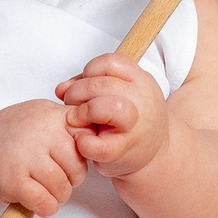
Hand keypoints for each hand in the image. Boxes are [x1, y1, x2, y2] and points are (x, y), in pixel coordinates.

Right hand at [0, 99, 85, 216]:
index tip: (67, 159)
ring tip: (43, 187)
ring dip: (57, 195)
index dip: (81, 156)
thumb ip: (71, 124)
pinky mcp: (14, 182)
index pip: (88, 141)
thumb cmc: (17, 133)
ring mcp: (26, 158)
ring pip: (62, 189)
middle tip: (54, 176)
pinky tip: (36, 200)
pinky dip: (45, 208)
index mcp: (53, 116)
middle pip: (77, 169)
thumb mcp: (45, 115)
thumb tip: (99, 137)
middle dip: (70, 179)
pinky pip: (46, 203)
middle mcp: (41, 134)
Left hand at [59, 54, 171, 178]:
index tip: (83, 83)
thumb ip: (89, 85)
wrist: (156, 154)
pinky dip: (84, 142)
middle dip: (77, 92)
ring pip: (110, 108)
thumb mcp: (118, 94)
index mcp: (141, 81)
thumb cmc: (131, 122)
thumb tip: (61, 88)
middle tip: (71, 104)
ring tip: (74, 120)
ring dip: (83, 111)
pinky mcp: (123, 152)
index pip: (111, 62)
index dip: (89, 71)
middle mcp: (142, 100)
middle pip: (103, 84)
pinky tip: (81, 140)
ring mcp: (135, 127)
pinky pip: (100, 145)